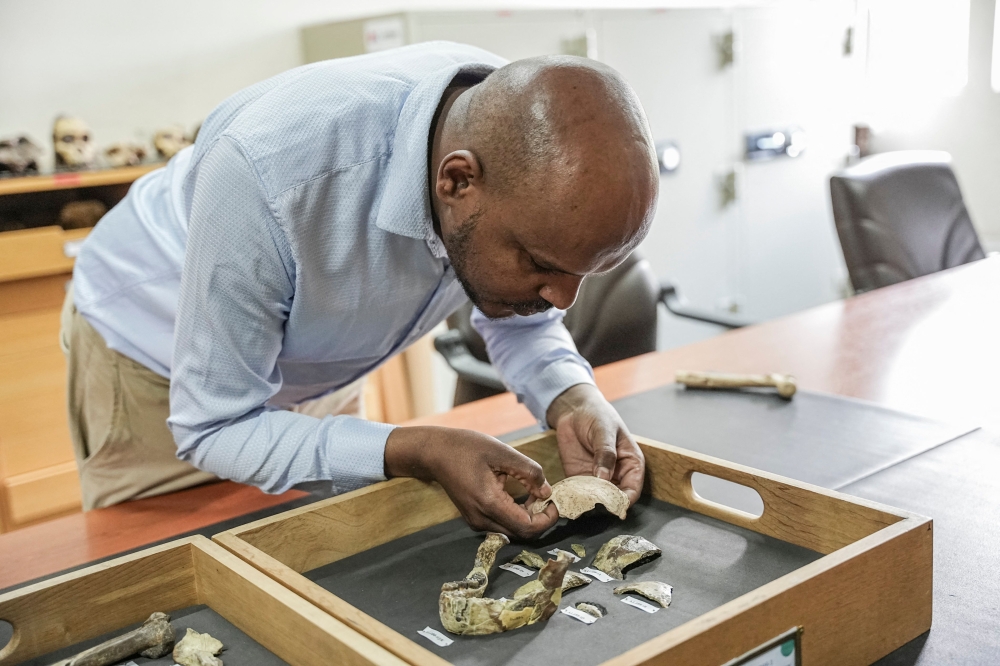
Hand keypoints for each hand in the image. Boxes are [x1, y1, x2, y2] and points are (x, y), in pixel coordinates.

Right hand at [384, 426, 559, 538]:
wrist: (434, 452)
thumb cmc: (466, 447)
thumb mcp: (502, 451)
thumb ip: (528, 472)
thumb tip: (547, 491)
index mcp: (489, 503)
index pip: (527, 527)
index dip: (547, 519)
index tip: (554, 502)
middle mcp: (481, 519)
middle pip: (521, 533)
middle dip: (539, 517)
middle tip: (545, 495)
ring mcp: (476, 521)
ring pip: (512, 530)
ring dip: (528, 516)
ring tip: (532, 492)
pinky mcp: (474, 518)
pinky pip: (502, 524)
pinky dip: (515, 514)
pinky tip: (518, 494)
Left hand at [546, 383, 644, 505]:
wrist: (574, 410)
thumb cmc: (597, 416)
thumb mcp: (604, 431)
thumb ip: (605, 453)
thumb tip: (604, 477)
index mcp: (631, 464)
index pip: (632, 490)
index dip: (624, 500)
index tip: (611, 504)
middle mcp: (617, 476)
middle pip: (615, 500)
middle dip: (604, 505)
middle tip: (590, 504)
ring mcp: (598, 479)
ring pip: (596, 501)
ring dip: (587, 504)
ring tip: (577, 501)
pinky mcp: (580, 479)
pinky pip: (579, 494)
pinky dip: (573, 498)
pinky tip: (566, 497)